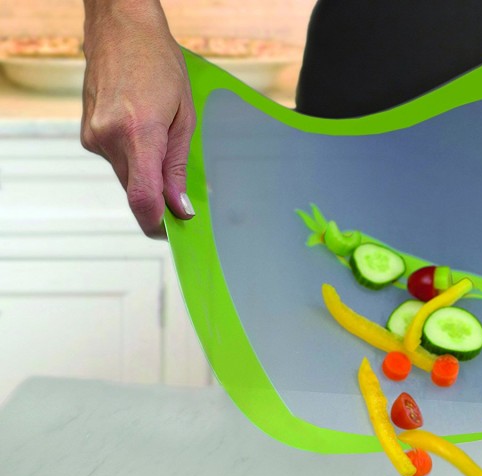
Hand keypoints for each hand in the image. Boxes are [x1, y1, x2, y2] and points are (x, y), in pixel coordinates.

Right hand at [81, 3, 195, 236]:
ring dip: (146, 177)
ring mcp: (94, 137)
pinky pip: (116, 163)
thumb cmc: (158, 63)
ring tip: (160, 145)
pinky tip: (141, 133)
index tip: (175, 232)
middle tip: (180, 195)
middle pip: (135, 194)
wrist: (120, 27)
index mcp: (138, 134)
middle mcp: (109, 139)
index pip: (142, 200)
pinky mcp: (87, 136)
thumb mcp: (183, 117)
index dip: (159, 225)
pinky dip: (133, 160)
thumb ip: (178, 168)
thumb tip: (179, 208)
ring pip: (126, 180)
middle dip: (158, 201)